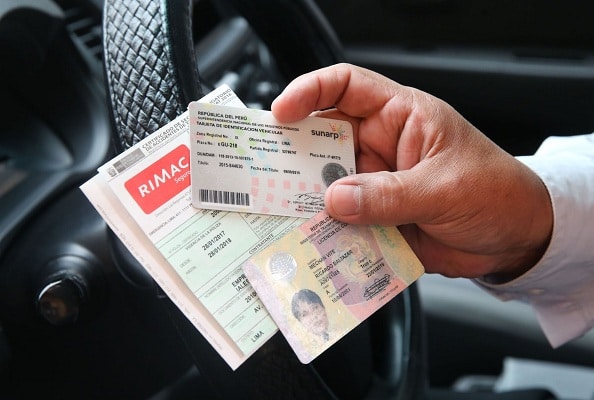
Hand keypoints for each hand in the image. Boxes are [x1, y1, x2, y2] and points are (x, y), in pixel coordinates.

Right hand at [271, 63, 552, 279]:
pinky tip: (314, 242)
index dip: (310, 92)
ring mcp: (375, 184)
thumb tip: (336, 198)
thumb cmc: (496, 192)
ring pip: (327, 184)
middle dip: (293, 153)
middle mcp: (381, 146)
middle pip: (323, 138)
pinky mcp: (375, 218)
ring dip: (306, 199)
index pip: (346, 86)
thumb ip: (390, 195)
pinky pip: (341, 221)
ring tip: (284, 214)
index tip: (281, 113)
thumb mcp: (444, 188)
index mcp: (400, 116)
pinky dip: (326, 232)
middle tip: (265, 173)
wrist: (516, 238)